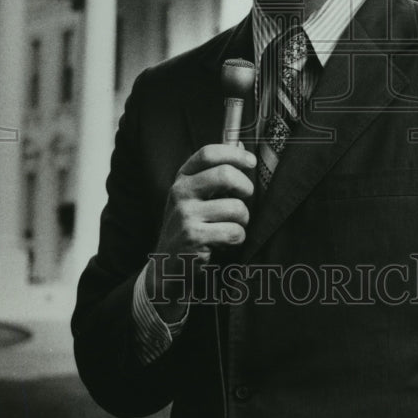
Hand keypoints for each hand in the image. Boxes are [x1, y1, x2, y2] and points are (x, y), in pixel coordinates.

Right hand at [146, 143, 256, 321]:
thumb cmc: (188, 228)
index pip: (208, 153)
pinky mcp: (194, 237)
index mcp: (182, 179)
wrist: (166, 268)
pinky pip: (234, 231)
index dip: (234, 154)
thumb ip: (213, 175)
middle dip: (246, 187)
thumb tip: (242, 149)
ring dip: (243, 220)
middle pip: (225, 175)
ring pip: (236, 207)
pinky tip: (226, 242)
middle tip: (246, 198)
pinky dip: (238, 238)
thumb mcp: (193, 198)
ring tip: (233, 227)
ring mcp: (185, 215)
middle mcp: (181, 193)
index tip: (251, 162)